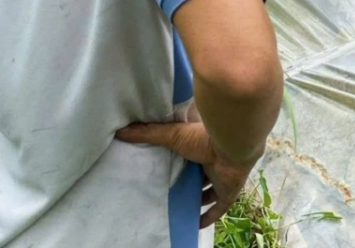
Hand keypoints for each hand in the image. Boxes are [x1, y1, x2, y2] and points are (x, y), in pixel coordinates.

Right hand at [116, 121, 255, 227]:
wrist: (233, 145)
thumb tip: (121, 130)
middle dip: (188, 181)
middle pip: (199, 174)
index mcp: (202, 145)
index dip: (180, 160)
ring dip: (198, 198)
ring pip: (209, 191)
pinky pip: (219, 208)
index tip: (165, 166)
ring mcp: (222, 177)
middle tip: (169, 191)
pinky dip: (209, 217)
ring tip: (179, 206)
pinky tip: (196, 224)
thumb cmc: (203, 137)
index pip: (190, 153)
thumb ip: (148, 132)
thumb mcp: (172, 134)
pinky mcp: (229, 192)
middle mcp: (213, 161)